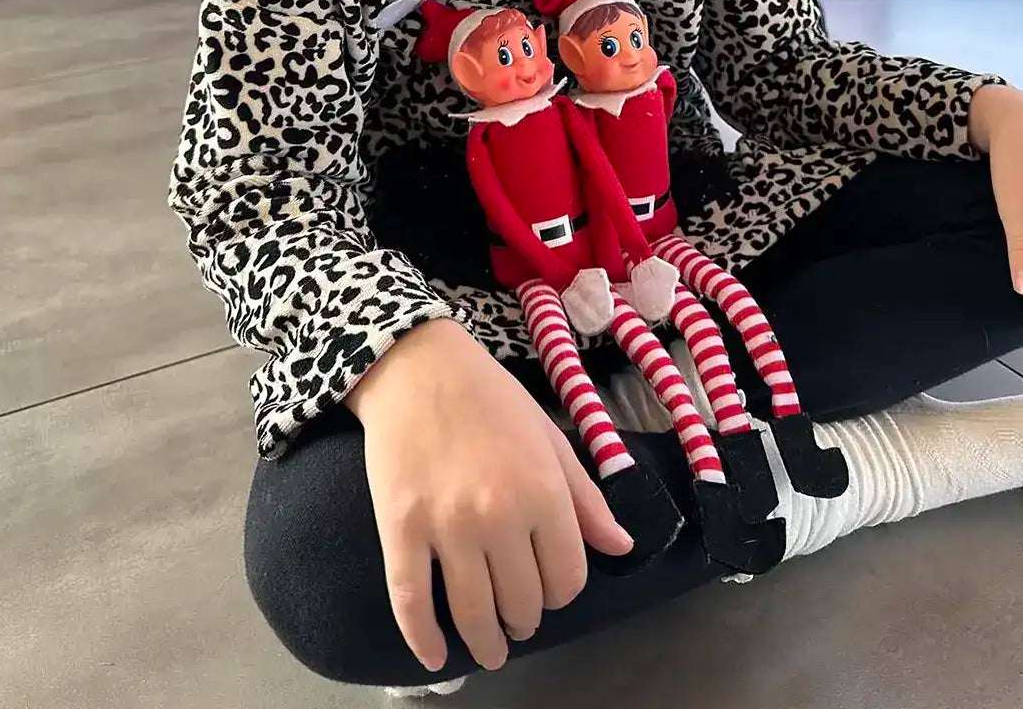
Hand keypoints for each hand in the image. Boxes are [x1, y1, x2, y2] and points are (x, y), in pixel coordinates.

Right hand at [344, 318, 631, 672]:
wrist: (418, 366)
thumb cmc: (490, 397)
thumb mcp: (549, 437)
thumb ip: (586, 498)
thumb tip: (622, 547)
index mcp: (543, 492)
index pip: (567, 577)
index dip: (562, 591)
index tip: (549, 588)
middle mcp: (499, 516)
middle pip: (523, 602)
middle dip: (525, 617)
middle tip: (518, 616)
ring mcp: (446, 527)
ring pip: (473, 614)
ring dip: (485, 642)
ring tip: (489, 648)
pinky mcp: (400, 530)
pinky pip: (412, 604)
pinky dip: (424, 641)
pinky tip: (436, 657)